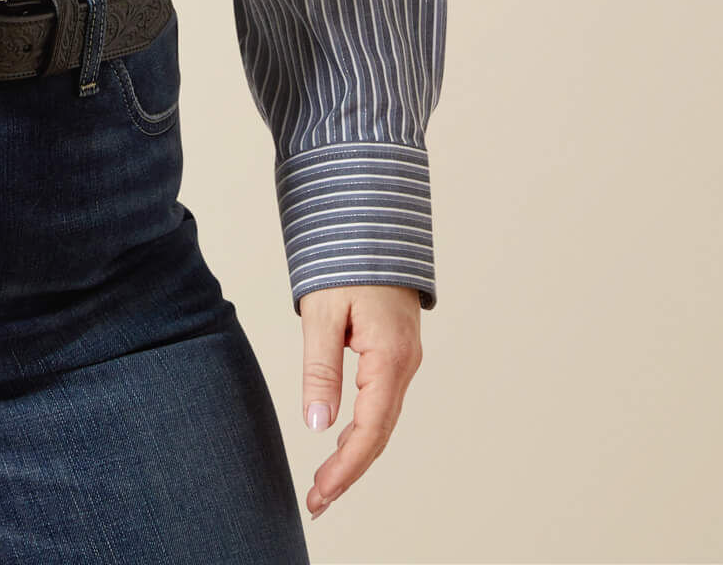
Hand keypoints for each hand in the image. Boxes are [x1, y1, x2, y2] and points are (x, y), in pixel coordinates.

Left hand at [296, 282, 423, 518]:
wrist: (373, 221)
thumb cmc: (345, 259)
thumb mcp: (322, 312)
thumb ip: (320, 368)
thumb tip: (318, 425)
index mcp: (389, 358)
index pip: (370, 430)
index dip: (345, 468)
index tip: (321, 495)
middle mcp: (404, 364)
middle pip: (379, 432)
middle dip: (349, 470)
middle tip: (317, 502)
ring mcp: (404, 359)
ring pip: (382, 418)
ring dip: (356, 452)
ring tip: (325, 483)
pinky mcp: (396, 351)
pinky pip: (382, 400)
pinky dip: (363, 427)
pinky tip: (343, 440)